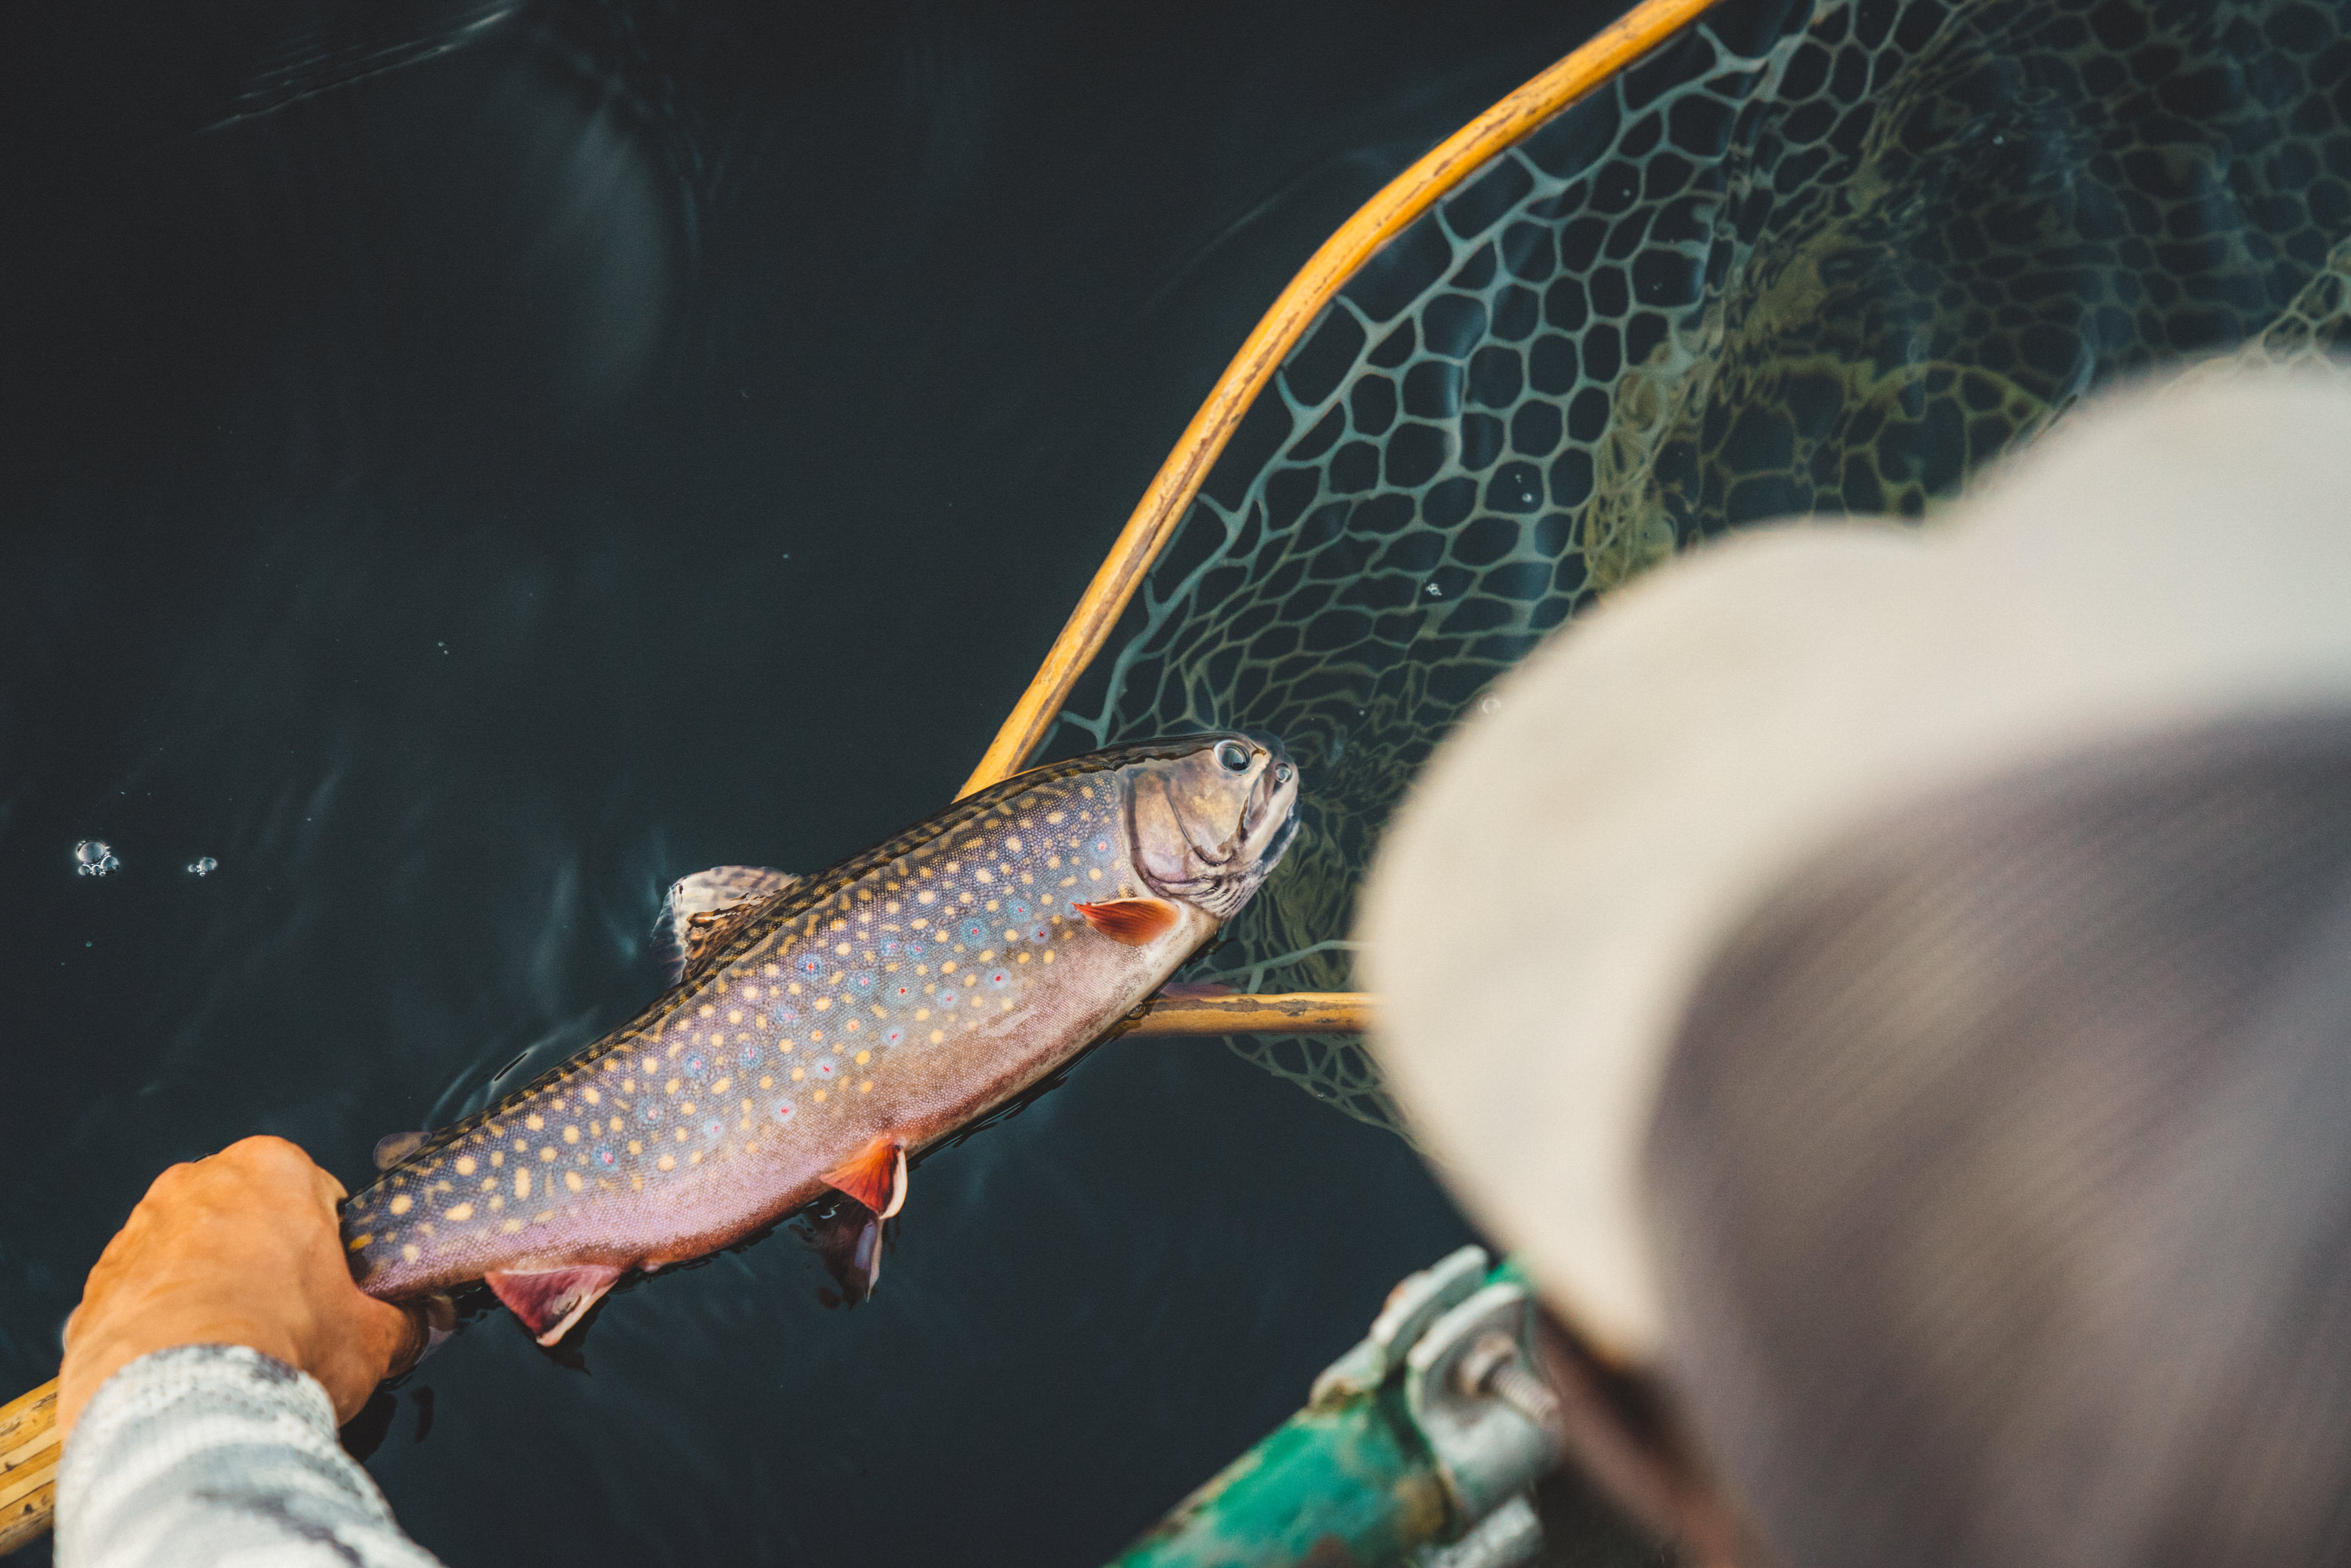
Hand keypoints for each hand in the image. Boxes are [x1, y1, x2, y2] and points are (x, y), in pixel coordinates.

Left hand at [58, 1135, 424, 1441]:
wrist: (182, 1407)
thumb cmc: (284, 1347)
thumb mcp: (375, 1335)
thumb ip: (404, 1319)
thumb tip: (422, 1324)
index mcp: (271, 1168)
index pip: (314, 1192)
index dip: (329, 1246)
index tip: (332, 1288)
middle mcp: (194, 1185)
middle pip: (244, 1218)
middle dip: (262, 1262)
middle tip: (288, 1324)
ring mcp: (135, 1235)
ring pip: (188, 1258)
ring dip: (209, 1294)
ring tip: (234, 1357)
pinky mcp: (93, 1291)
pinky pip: (141, 1303)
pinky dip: (161, 1331)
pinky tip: (188, 1373)